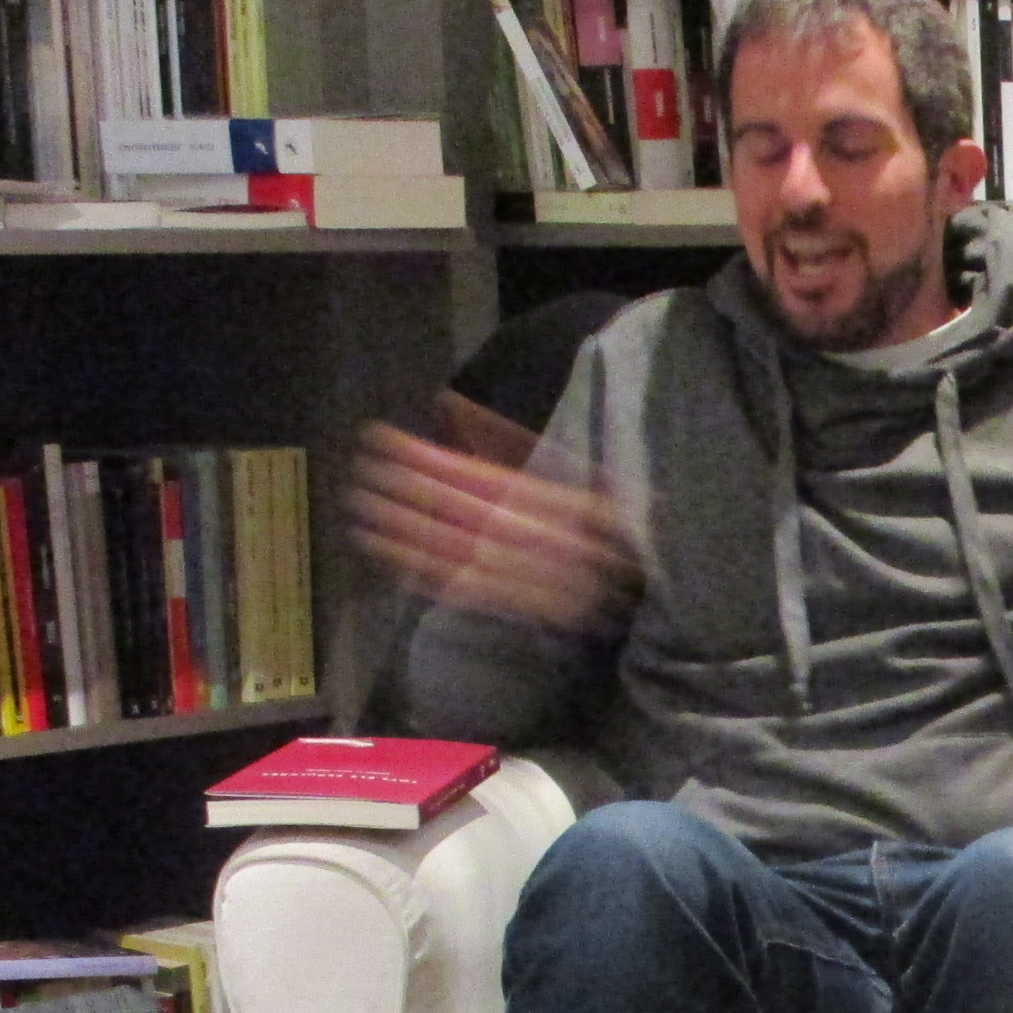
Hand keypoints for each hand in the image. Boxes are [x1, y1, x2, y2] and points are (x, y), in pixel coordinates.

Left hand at [348, 423, 640, 635]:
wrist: (652, 588)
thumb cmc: (612, 519)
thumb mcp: (569, 465)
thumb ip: (505, 435)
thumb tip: (447, 404)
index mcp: (566, 501)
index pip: (484, 479)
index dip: (431, 461)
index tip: (385, 439)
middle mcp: (551, 541)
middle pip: (465, 517)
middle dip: (410, 495)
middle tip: (359, 475)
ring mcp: (539, 580)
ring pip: (460, 554)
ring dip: (406, 535)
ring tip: (360, 513)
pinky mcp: (527, 609)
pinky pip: (466, 589)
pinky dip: (425, 573)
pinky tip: (387, 553)